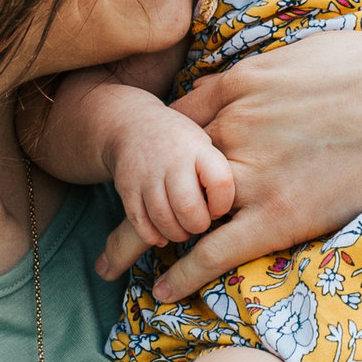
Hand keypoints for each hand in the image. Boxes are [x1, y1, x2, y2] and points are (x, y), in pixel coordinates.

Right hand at [96, 99, 236, 264]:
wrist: (133, 125)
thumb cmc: (180, 143)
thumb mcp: (205, 145)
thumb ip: (217, 174)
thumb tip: (235, 212)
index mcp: (199, 149)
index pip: (220, 183)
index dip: (222, 204)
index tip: (218, 207)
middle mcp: (172, 161)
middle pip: (188, 208)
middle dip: (198, 225)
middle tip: (199, 222)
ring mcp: (147, 175)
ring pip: (164, 220)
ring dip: (177, 233)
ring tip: (183, 228)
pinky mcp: (126, 189)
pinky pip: (141, 224)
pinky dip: (154, 236)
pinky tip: (162, 233)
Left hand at [99, 30, 361, 293]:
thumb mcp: (316, 50)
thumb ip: (279, 70)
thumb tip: (272, 76)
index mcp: (243, 81)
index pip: (180, 117)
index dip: (159, 147)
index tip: (145, 166)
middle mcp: (235, 126)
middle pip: (163, 166)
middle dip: (130, 194)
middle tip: (101, 220)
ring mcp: (253, 171)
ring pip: (175, 211)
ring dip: (136, 240)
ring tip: (108, 265)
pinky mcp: (278, 213)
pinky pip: (214, 249)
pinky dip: (183, 272)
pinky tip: (160, 291)